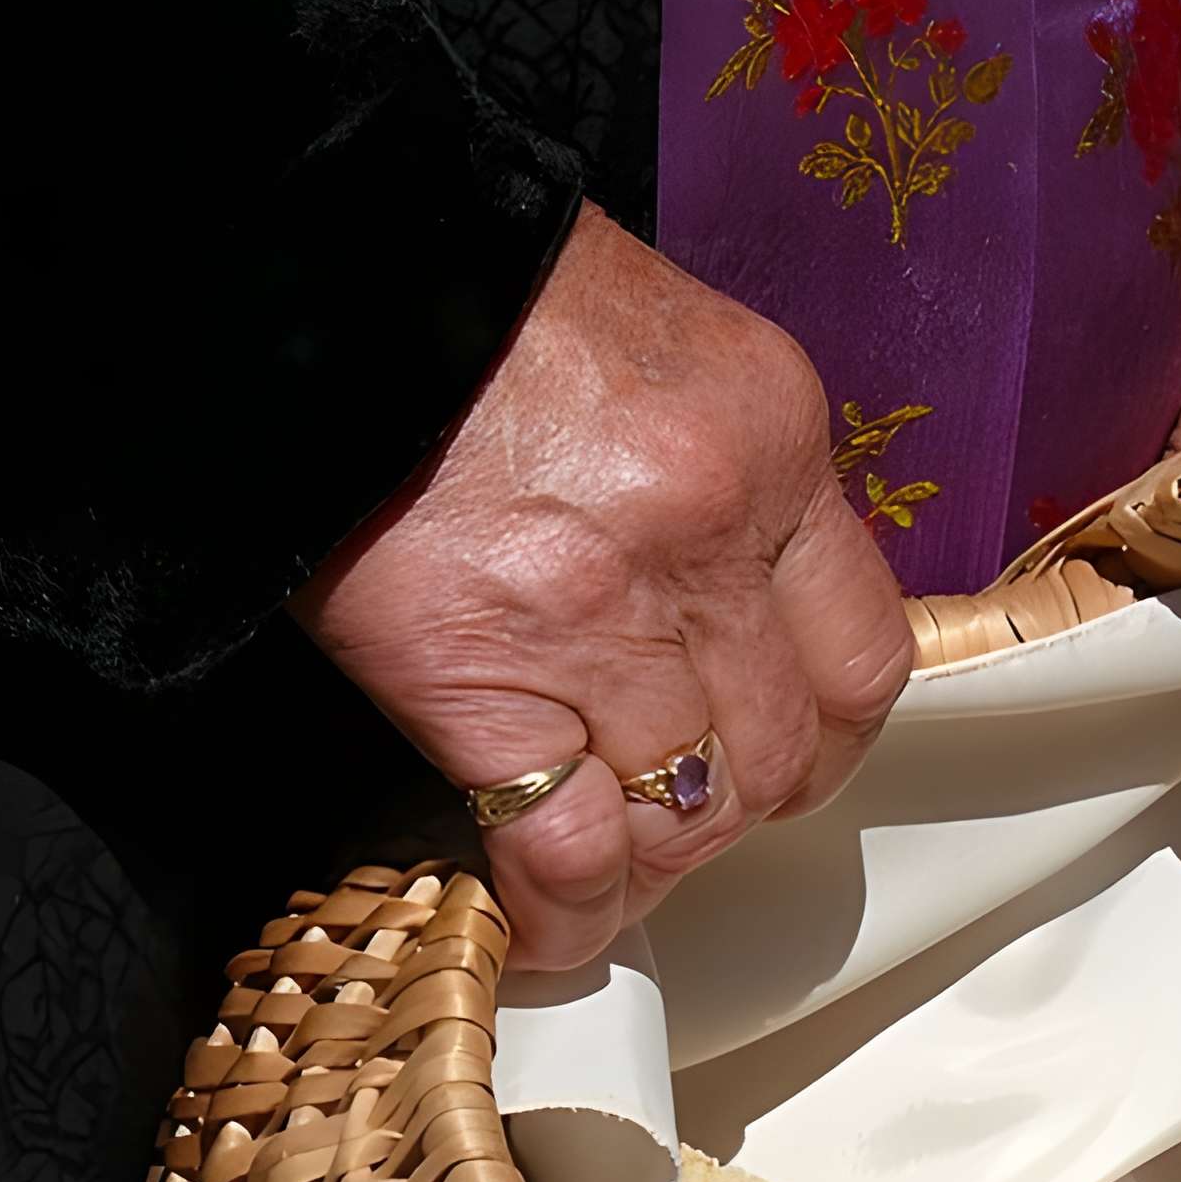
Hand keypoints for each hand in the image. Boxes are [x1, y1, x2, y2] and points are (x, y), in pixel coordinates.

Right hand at [295, 205, 912, 970]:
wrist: (316, 247)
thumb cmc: (473, 286)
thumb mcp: (657, 351)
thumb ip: (716, 480)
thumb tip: (728, 602)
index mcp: (771, 441)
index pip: (864, 650)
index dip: (826, 735)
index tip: (780, 758)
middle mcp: (711, 537)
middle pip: (785, 752)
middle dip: (737, 810)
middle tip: (675, 816)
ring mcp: (602, 616)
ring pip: (688, 817)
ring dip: (655, 870)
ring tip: (608, 876)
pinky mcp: (481, 679)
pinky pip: (565, 850)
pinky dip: (567, 916)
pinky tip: (545, 933)